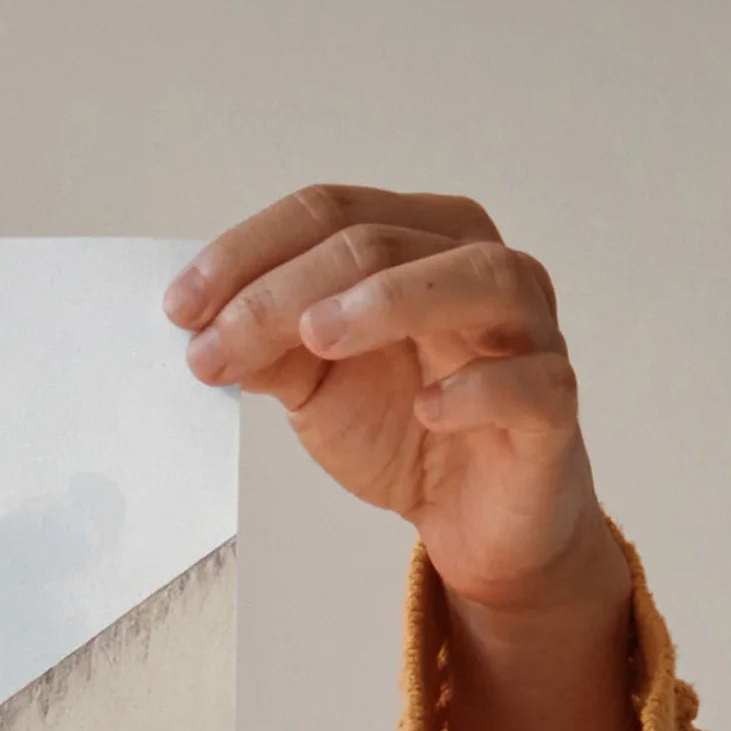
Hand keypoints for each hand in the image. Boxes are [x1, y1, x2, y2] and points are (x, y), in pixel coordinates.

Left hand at [170, 185, 653, 730]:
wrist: (473, 518)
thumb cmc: (403, 427)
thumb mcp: (315, 384)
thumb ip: (269, 346)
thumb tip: (202, 325)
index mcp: (419, 241)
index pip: (330, 212)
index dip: (248, 253)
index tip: (179, 309)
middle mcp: (479, 266)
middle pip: (381, 241)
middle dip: (284, 291)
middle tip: (214, 345)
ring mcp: (527, 331)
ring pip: (474, 279)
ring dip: (389, 300)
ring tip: (316, 337)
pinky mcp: (552, 405)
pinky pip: (529, 381)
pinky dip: (478, 388)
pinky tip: (428, 407)